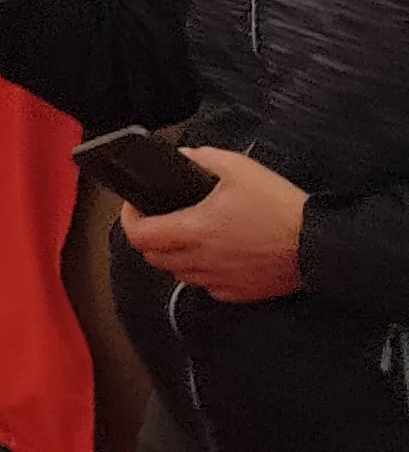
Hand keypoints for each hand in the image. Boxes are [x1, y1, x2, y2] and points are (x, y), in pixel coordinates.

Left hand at [123, 148, 312, 302]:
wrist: (320, 244)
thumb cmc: (281, 207)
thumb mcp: (239, 168)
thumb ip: (203, 159)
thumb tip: (183, 158)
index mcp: (195, 229)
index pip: (139, 235)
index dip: (129, 219)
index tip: (136, 207)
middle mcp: (202, 260)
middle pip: (153, 258)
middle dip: (149, 237)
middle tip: (159, 219)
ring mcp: (220, 280)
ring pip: (178, 274)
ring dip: (174, 256)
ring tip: (186, 236)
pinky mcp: (239, 293)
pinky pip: (206, 287)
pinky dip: (201, 273)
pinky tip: (214, 256)